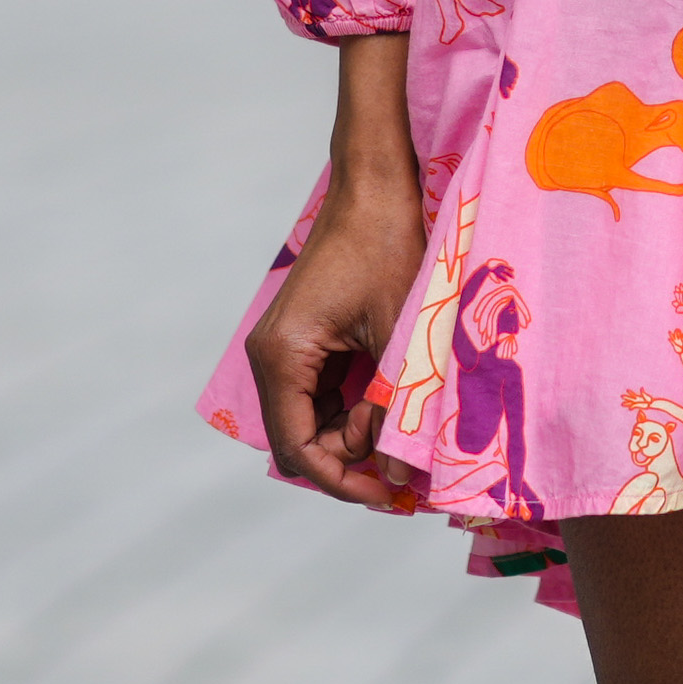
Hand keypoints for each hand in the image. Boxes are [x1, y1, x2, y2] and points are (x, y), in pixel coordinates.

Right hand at [245, 33, 429, 507]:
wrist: (376, 185)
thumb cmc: (390, 250)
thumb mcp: (398, 337)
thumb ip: (391, 408)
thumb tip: (396, 477)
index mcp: (284, 357)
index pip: (300, 449)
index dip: (343, 481)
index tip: (389, 497)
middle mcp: (273, 356)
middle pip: (303, 441)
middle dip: (352, 465)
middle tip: (406, 479)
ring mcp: (287, 348)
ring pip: (316, 421)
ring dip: (358, 438)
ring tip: (409, 446)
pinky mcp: (306, 339)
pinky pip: (325, 394)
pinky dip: (357, 411)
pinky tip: (396, 412)